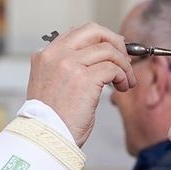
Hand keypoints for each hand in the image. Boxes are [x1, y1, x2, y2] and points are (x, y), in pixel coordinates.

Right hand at [26, 24, 132, 145]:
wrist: (46, 139)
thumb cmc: (51, 119)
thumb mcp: (49, 85)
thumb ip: (65, 67)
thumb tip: (97, 56)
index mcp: (44, 55)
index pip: (77, 33)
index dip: (100, 39)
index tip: (112, 52)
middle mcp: (55, 55)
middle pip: (93, 31)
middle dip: (115, 42)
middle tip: (125, 59)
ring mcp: (69, 64)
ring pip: (108, 50)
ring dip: (124, 65)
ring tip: (126, 81)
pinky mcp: (84, 78)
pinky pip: (113, 68)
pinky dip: (123, 76)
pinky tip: (122, 87)